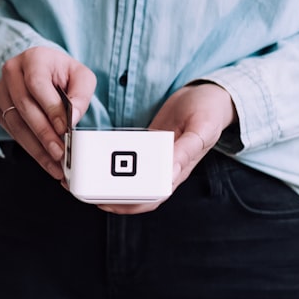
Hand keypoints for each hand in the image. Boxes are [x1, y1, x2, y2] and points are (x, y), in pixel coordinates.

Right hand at [0, 47, 96, 180]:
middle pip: (24, 106)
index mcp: (33, 58)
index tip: (65, 129)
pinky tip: (45, 159)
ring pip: (15, 123)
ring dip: (36, 147)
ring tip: (54, 164)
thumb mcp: (81, 77)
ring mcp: (1, 90)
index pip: (37, 84)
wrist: (44, 72)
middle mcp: (12, 72)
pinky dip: (29, 147)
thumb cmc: (62, 75)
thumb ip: (81, 95)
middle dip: (44, 133)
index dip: (50, 108)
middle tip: (60, 153)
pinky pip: (12, 131)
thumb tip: (72, 118)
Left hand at [99, 81, 237, 214]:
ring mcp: (156, 156)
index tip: (108, 202)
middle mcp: (166, 168)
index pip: (153, 196)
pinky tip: (98, 158)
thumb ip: (188, 148)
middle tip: (88, 193)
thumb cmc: (210, 111)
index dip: (131, 203)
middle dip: (112, 196)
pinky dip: (114, 160)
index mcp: (180, 169)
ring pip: (131, 177)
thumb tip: (171, 171)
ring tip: (87, 179)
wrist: (210, 95)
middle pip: (137, 192)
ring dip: (110, 181)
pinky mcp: (149, 144)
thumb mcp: (202, 127)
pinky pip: (130, 157)